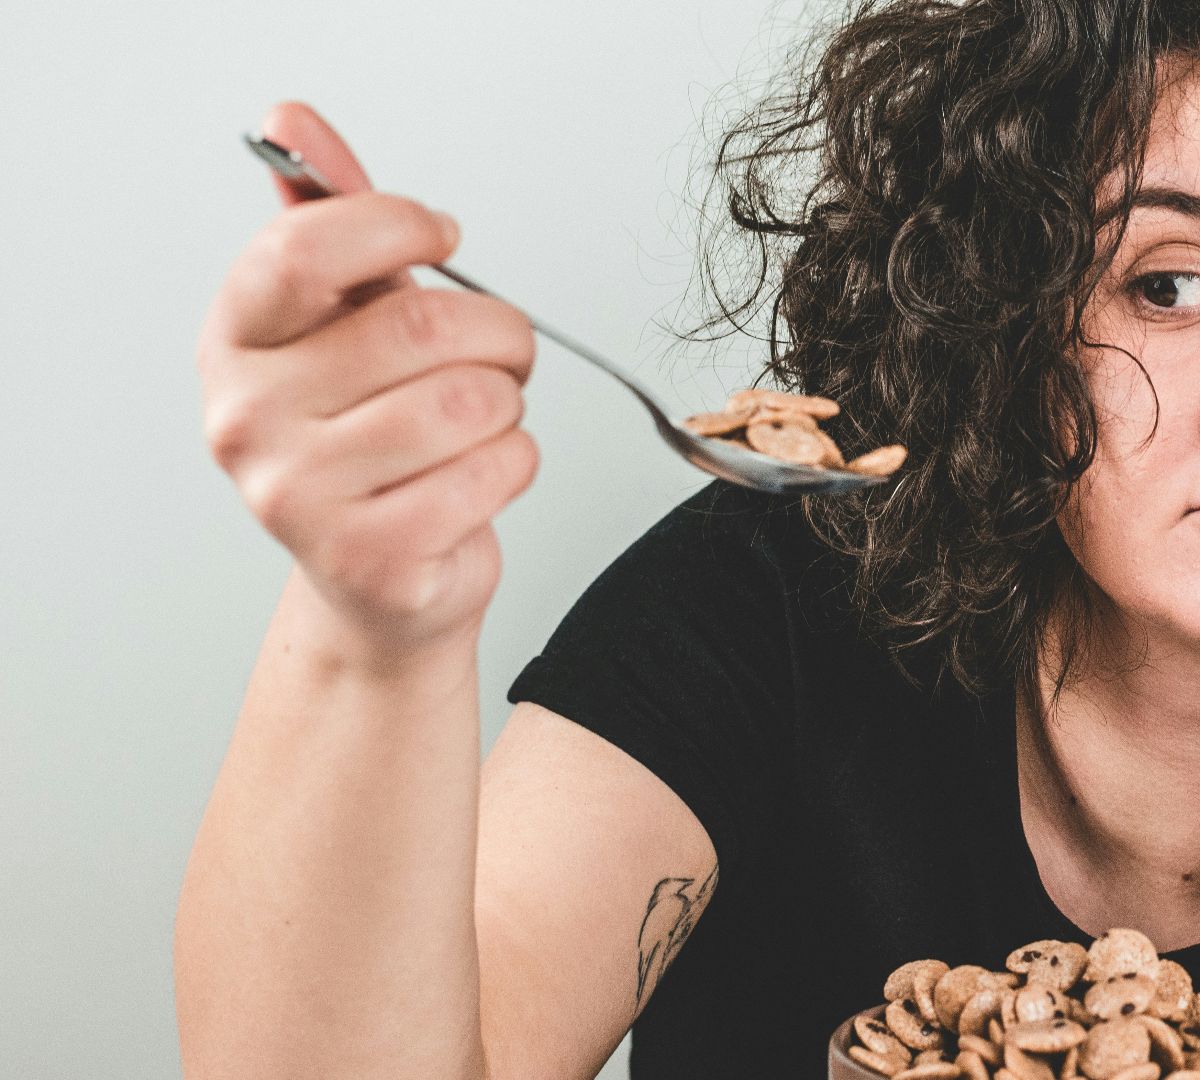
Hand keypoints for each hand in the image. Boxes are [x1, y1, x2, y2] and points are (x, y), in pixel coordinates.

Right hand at [197, 102, 538, 662]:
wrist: (378, 581)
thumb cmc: (370, 438)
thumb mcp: (348, 321)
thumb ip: (331, 221)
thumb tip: (294, 121)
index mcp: (235, 342)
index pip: (308, 247)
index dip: (399, 224)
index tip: (443, 236)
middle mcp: (247, 418)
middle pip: (421, 328)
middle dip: (499, 331)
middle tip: (504, 350)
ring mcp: (298, 496)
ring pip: (470, 403)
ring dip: (510, 404)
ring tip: (486, 419)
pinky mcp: (370, 557)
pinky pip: (496, 470)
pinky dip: (518, 464)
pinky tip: (481, 476)